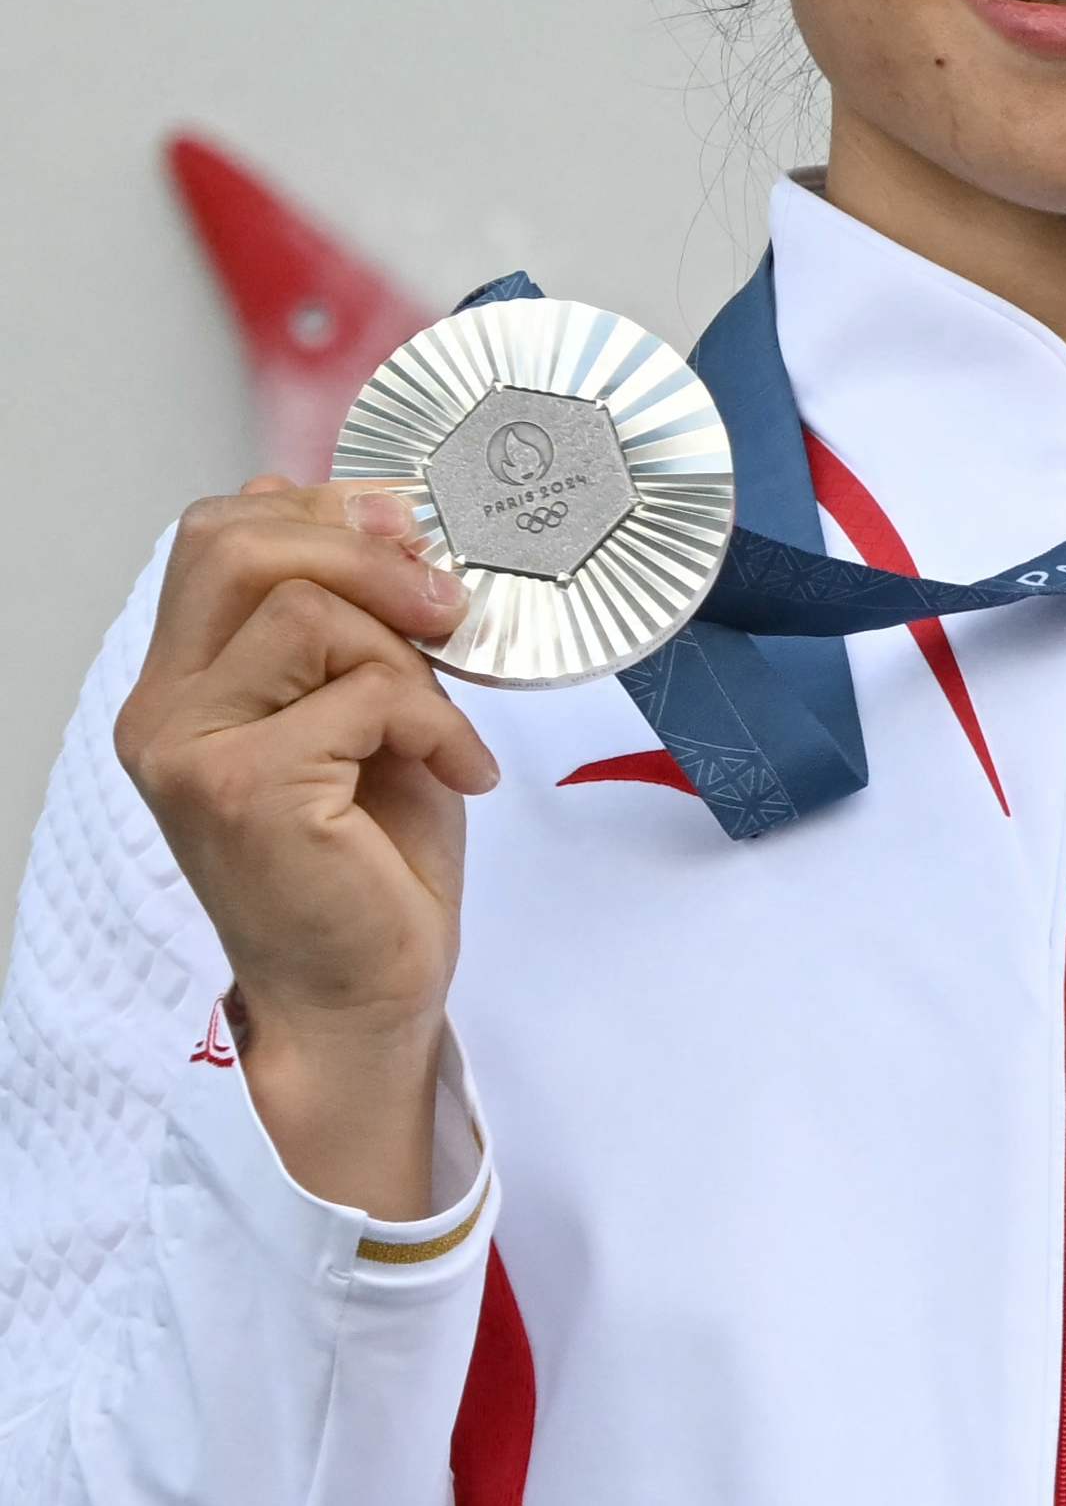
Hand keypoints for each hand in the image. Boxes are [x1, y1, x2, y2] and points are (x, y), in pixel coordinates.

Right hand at [114, 485, 496, 1218]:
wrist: (363, 993)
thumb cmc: (371, 859)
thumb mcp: (369, 712)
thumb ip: (358, 627)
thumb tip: (392, 516)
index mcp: (184, 680)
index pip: (217, 533)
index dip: (325, 513)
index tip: (415, 543)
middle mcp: (163, 708)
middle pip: (237, 543)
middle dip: (364, 549)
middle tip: (447, 608)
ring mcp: (190, 748)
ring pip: (306, 610)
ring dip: (407, 655)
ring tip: (443, 722)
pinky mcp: (245, 789)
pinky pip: (365, 694)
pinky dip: (439, 724)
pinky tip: (461, 773)